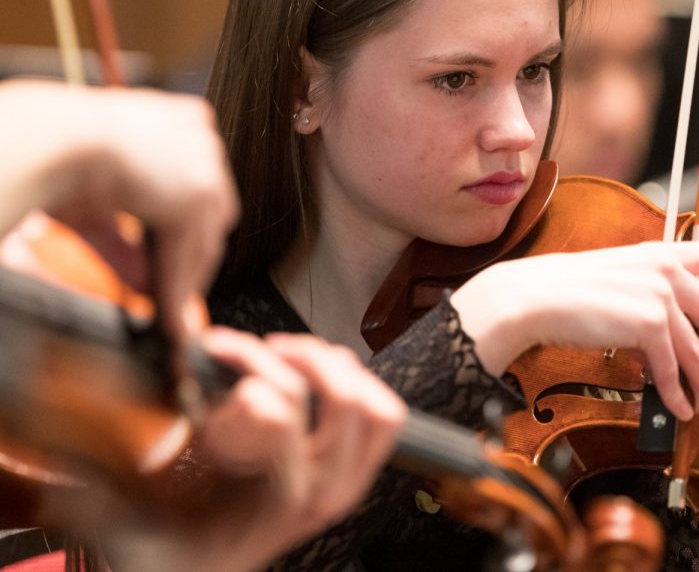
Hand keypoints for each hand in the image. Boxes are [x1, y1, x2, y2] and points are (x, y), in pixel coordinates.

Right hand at [0, 80, 237, 339]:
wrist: (50, 139)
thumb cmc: (56, 156)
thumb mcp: (96, 207)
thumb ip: (124, 244)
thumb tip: (142, 284)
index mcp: (182, 122)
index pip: (198, 189)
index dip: (187, 232)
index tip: (174, 262)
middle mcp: (203, 139)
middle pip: (210, 218)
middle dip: (192, 261)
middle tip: (175, 297)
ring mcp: (205, 167)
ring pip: (202, 240)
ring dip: (185, 282)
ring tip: (172, 318)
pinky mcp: (197, 196)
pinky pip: (187, 253)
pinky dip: (177, 288)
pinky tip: (169, 317)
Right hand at [62, 328, 405, 571]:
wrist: (198, 569)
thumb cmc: (165, 540)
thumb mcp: (127, 515)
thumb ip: (114, 481)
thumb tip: (116, 442)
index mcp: (267, 502)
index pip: (279, 412)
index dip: (246, 373)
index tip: (213, 360)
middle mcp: (319, 495)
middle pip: (339, 396)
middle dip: (292, 358)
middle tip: (246, 348)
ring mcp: (344, 485)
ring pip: (369, 402)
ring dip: (327, 364)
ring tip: (281, 353)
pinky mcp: (356, 473)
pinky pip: (385, 417)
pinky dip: (357, 382)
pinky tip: (312, 371)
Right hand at [451, 240, 698, 420]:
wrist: (537, 297)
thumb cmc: (567, 288)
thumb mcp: (620, 273)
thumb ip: (652, 287)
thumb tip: (674, 322)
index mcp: (661, 252)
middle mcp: (667, 269)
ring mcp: (660, 295)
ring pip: (698, 349)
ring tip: (696, 399)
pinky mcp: (648, 323)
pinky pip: (672, 367)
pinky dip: (676, 391)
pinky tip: (675, 404)